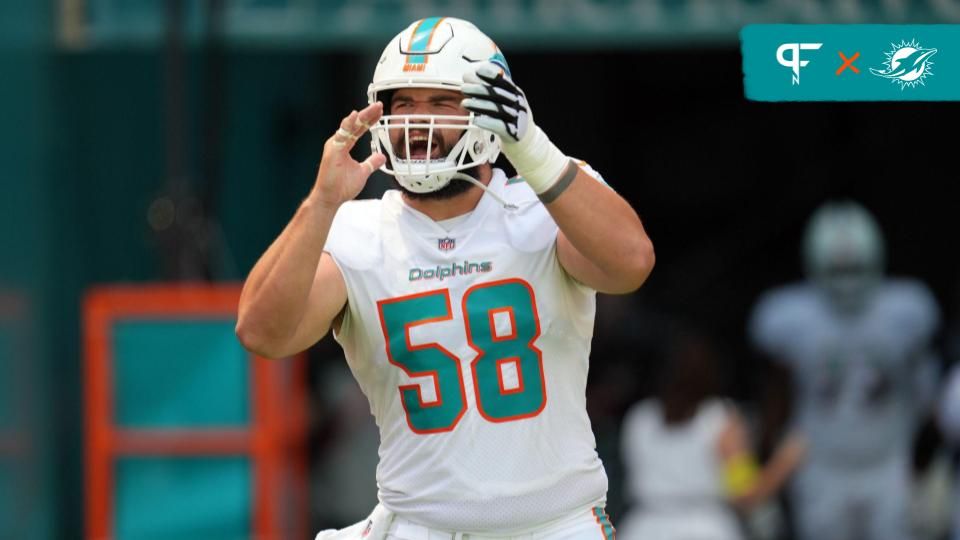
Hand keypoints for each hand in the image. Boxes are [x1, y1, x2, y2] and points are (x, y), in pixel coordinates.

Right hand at [313, 102, 386, 207]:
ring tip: (373, 108)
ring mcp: (335, 145)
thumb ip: (371, 162)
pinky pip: (341, 135)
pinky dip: (348, 124)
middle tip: (379, 105)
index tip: (380, 112)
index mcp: (344, 145)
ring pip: (349, 126)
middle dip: (368, 114)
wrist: (330, 198)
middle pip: (355, 124)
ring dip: (362, 116)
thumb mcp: (362, 172)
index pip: (359, 129)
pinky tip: (355, 116)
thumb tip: (381, 156)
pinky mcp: (332, 151)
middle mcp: (339, 142)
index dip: (369, 120)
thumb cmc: (341, 186)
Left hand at [461, 63, 569, 194]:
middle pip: (498, 94)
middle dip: (479, 89)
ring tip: (465, 103)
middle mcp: (518, 104)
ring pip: (497, 109)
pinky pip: (499, 126)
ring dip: (479, 105)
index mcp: (516, 93)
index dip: (491, 75)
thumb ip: (489, 88)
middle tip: (464, 87)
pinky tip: (476, 120)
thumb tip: (467, 74)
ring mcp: (517, 118)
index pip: (503, 81)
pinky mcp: (514, 132)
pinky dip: (487, 123)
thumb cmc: (510, 117)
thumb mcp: (506, 100)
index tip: (477, 71)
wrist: (526, 141)